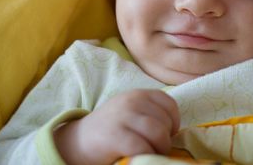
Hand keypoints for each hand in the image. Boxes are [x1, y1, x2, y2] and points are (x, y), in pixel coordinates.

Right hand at [54, 89, 179, 164]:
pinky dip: (145, 155)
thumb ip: (150, 112)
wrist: (77, 141)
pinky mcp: (115, 135)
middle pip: (165, 122)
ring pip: (158, 134)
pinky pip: (142, 147)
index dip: (174, 122)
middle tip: (156, 148)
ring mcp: (123, 117)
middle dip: (166, 140)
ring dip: (159, 149)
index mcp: (139, 94)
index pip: (169, 104)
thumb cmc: (111, 129)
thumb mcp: (130, 111)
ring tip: (151, 154)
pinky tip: (138, 157)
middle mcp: (132, 101)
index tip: (167, 134)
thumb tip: (175, 129)